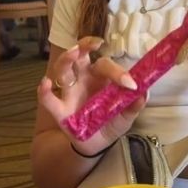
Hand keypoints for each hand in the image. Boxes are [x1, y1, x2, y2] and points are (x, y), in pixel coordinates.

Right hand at [37, 36, 146, 155]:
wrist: (97, 144)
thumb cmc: (111, 122)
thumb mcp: (127, 116)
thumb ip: (134, 105)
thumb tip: (144, 93)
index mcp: (102, 78)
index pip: (106, 65)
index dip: (118, 72)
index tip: (131, 84)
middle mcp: (83, 80)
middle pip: (81, 57)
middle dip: (85, 46)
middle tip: (94, 43)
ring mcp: (70, 94)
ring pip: (63, 70)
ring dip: (66, 60)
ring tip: (73, 53)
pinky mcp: (60, 110)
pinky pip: (48, 99)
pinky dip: (44, 91)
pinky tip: (46, 84)